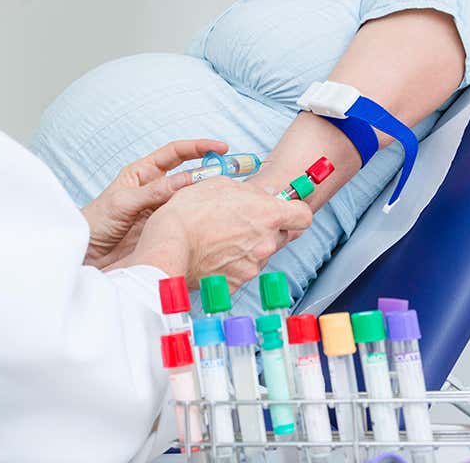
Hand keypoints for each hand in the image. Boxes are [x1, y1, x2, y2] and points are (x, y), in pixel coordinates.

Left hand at [81, 139, 228, 268]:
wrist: (87, 254)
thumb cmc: (97, 222)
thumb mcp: (124, 202)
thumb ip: (154, 192)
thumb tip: (186, 180)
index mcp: (144, 173)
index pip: (176, 153)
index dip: (199, 148)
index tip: (220, 148)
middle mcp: (156, 188)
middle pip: (189, 174)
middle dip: (211, 171)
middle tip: (233, 174)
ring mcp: (162, 209)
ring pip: (191, 199)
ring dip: (207, 197)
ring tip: (227, 198)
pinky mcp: (165, 229)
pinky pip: (186, 220)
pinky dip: (200, 219)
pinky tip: (212, 222)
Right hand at [119, 177, 312, 289]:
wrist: (167, 247)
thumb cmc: (189, 212)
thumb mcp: (220, 185)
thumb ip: (249, 191)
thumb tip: (263, 196)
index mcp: (267, 215)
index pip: (303, 216)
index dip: (293, 212)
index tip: (283, 210)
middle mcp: (266, 243)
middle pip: (279, 236)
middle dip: (264, 229)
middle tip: (239, 222)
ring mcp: (252, 266)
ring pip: (259, 254)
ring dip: (246, 246)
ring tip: (218, 238)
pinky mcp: (237, 283)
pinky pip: (241, 271)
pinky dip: (230, 264)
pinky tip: (212, 254)